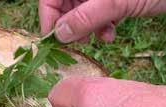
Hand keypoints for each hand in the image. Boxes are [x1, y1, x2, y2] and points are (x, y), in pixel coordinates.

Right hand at [39, 0, 165, 42]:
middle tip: (79, 42)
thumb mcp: (117, 2)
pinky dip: (101, 28)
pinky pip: (98, 16)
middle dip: (71, 25)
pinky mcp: (113, 1)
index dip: (49, 16)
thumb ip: (86, 17)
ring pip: (82, 13)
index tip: (53, 39)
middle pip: (65, 5)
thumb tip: (60, 34)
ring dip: (88, 30)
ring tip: (99, 39)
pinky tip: (111, 35)